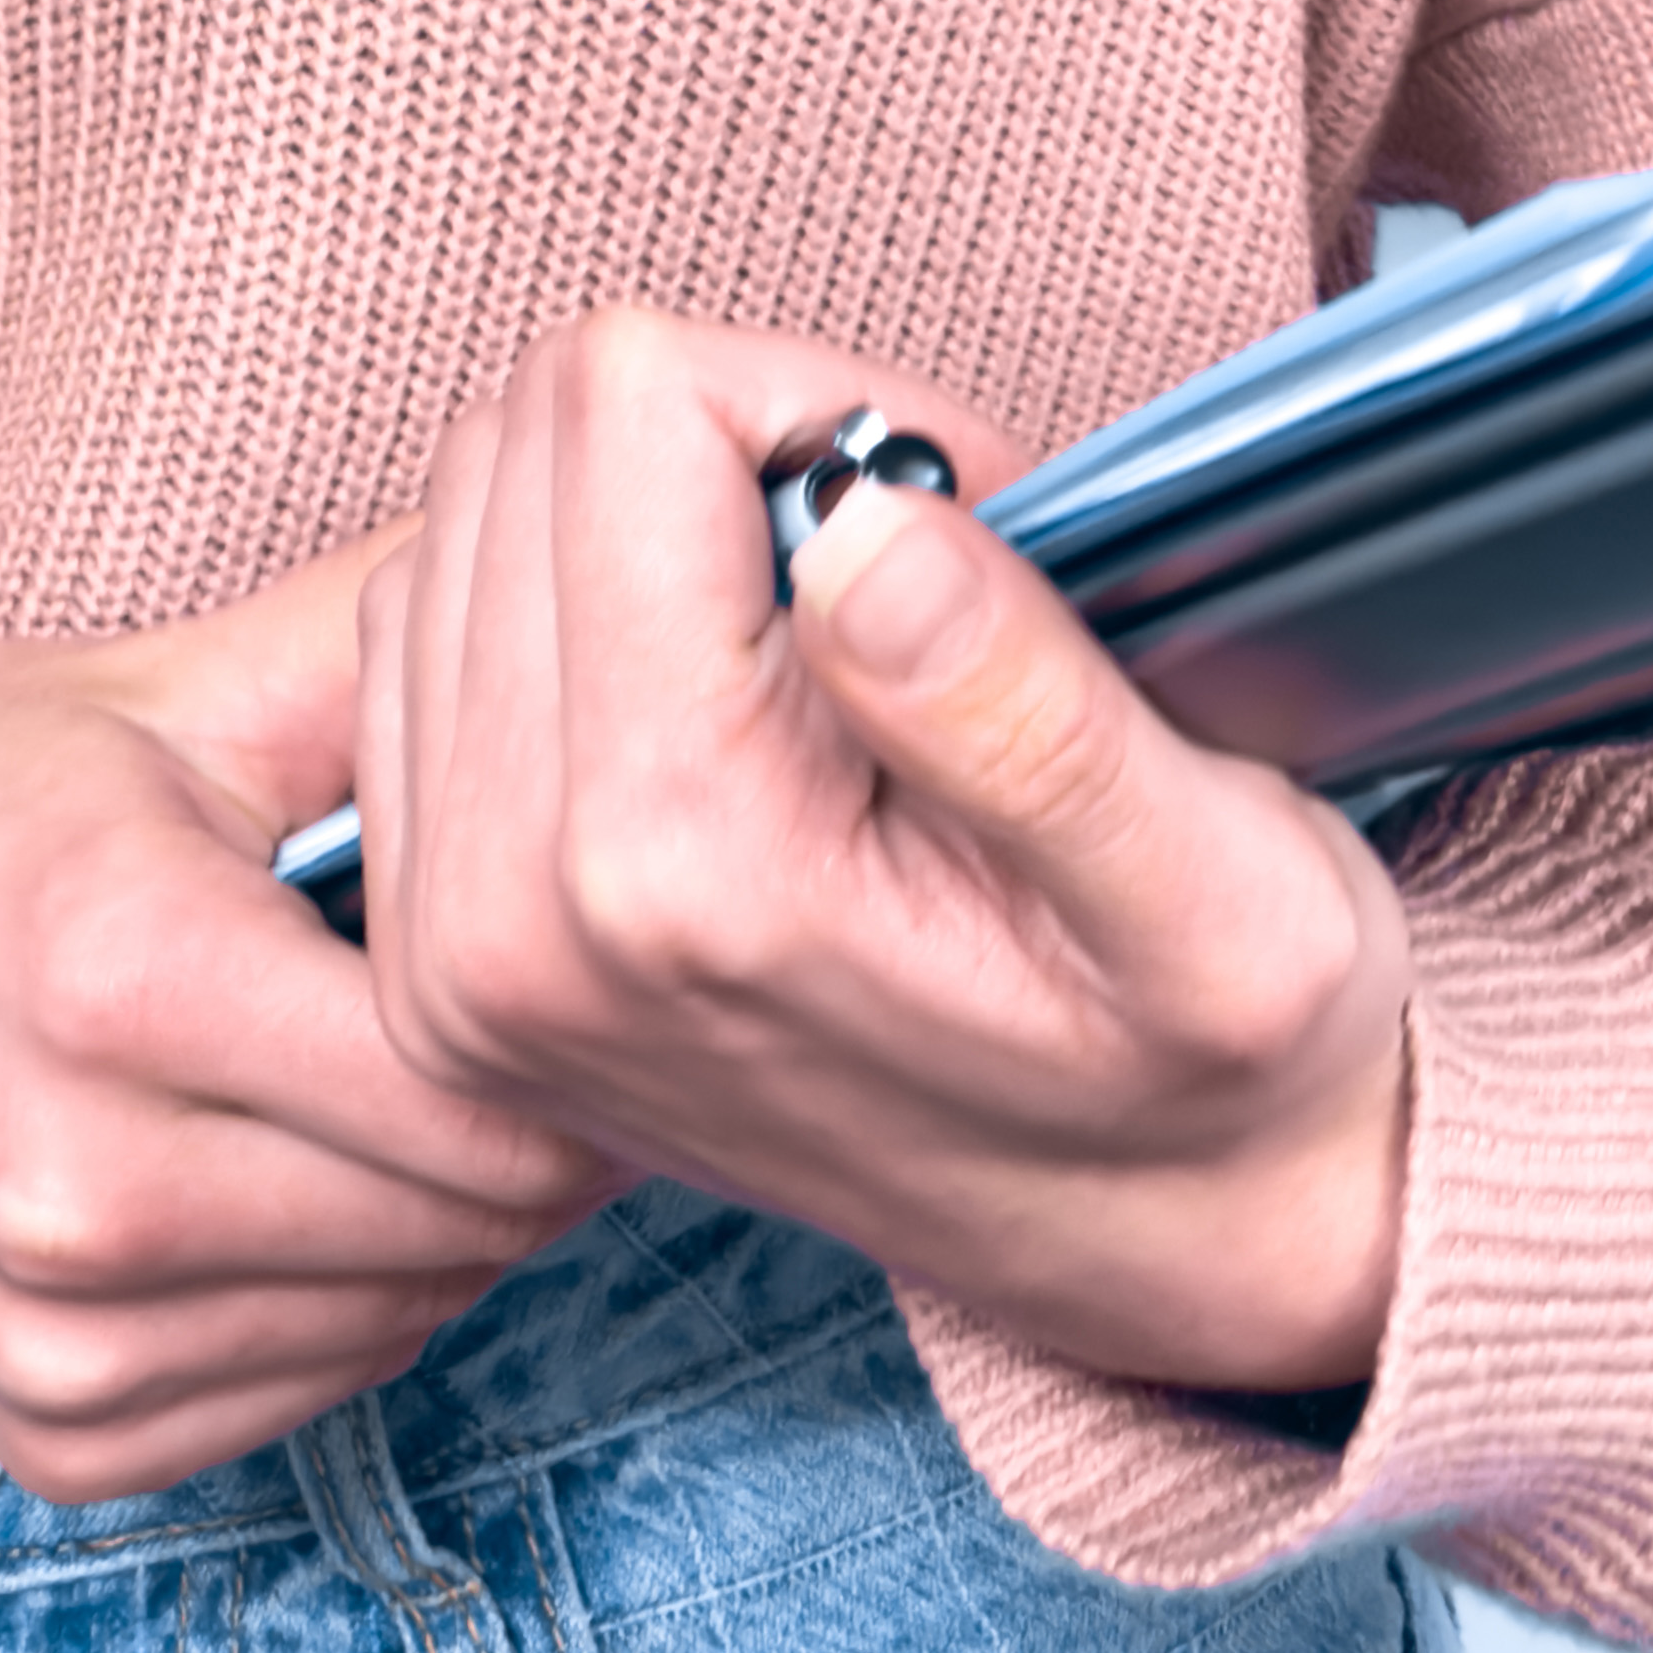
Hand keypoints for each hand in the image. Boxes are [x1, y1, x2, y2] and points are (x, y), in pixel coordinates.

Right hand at [0, 559, 619, 1501]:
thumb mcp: (185, 688)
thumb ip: (397, 645)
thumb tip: (598, 577)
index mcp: (126, 977)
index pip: (470, 1105)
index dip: (556, 1043)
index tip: (566, 974)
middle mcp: (76, 1187)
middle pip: (451, 1227)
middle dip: (513, 1132)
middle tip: (503, 1031)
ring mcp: (48, 1331)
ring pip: (393, 1325)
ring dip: (426, 1224)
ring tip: (376, 1092)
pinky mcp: (41, 1428)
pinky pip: (293, 1397)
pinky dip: (327, 1301)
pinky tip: (280, 1180)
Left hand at [351, 313, 1407, 1393]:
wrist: (1157, 1247)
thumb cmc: (1213, 1059)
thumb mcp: (1229, 903)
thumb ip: (1034, 716)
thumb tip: (865, 530)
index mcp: (688, 871)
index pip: (629, 406)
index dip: (821, 407)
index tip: (949, 525)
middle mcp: (512, 922)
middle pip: (527, 439)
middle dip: (725, 452)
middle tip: (898, 582)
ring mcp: (449, 953)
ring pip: (462, 515)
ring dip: (635, 521)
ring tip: (818, 646)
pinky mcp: (427, 958)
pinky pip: (422, 631)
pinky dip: (565, 605)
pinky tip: (714, 690)